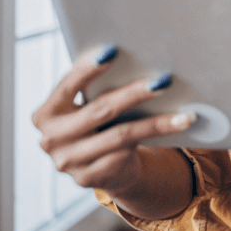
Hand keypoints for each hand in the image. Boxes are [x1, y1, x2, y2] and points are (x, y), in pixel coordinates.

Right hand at [31, 45, 193, 197]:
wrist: (105, 170)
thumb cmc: (99, 126)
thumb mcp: (90, 108)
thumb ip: (98, 91)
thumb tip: (137, 63)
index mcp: (45, 114)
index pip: (66, 86)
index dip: (88, 69)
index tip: (112, 51)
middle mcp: (51, 139)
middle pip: (100, 110)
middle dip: (134, 93)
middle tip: (163, 81)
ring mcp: (68, 162)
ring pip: (121, 135)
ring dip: (157, 123)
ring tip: (185, 114)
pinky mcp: (88, 179)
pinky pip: (126, 155)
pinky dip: (153, 141)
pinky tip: (175, 130)